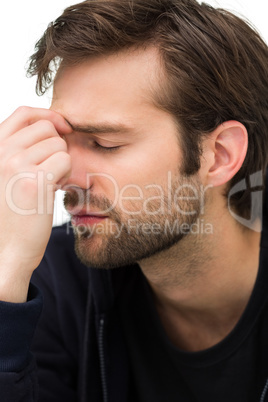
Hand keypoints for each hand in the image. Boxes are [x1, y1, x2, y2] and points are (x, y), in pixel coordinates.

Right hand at [0, 106, 71, 301]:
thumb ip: (20, 150)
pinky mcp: (35, 180)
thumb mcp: (6, 174)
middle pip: (47, 128)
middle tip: (51, 171)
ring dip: (61, 163)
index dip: (48, 115)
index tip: (63, 127)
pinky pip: (65, 160)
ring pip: (59, 144)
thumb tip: (54, 127)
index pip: (23, 113)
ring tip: (49, 183)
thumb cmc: (12, 213)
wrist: (6, 249)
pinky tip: (54, 189)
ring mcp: (15, 164)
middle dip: (57, 147)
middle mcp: (0, 152)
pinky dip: (66, 175)